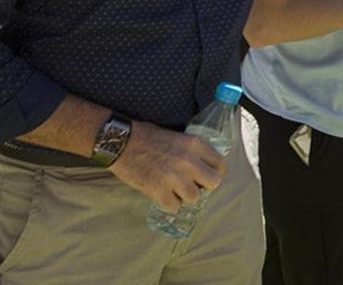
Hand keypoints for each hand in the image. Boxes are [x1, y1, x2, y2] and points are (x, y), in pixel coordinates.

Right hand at [107, 121, 225, 211]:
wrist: (121, 142)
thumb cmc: (147, 136)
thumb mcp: (178, 136)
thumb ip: (192, 151)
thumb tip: (204, 165)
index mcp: (195, 145)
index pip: (221, 164)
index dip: (216, 171)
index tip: (208, 174)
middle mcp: (189, 162)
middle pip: (214, 183)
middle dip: (205, 185)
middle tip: (194, 183)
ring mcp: (174, 178)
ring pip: (194, 198)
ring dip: (186, 195)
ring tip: (176, 189)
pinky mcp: (158, 191)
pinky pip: (174, 206)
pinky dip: (169, 203)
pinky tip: (163, 194)